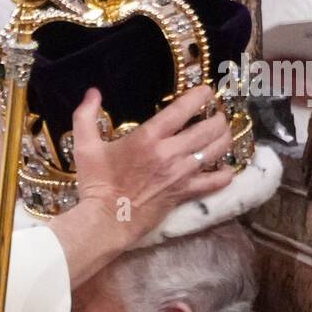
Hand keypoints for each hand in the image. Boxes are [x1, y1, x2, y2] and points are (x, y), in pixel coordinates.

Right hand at [72, 85, 232, 243]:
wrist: (106, 220)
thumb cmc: (95, 183)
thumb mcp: (85, 147)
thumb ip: (86, 116)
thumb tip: (93, 92)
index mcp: (148, 138)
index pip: (183, 109)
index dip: (200, 95)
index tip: (206, 91)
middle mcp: (171, 153)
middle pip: (209, 128)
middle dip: (218, 117)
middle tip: (216, 114)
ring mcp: (182, 174)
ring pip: (218, 150)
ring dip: (224, 138)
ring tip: (221, 133)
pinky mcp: (186, 193)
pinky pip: (217, 181)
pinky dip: (226, 173)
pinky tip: (225, 168)